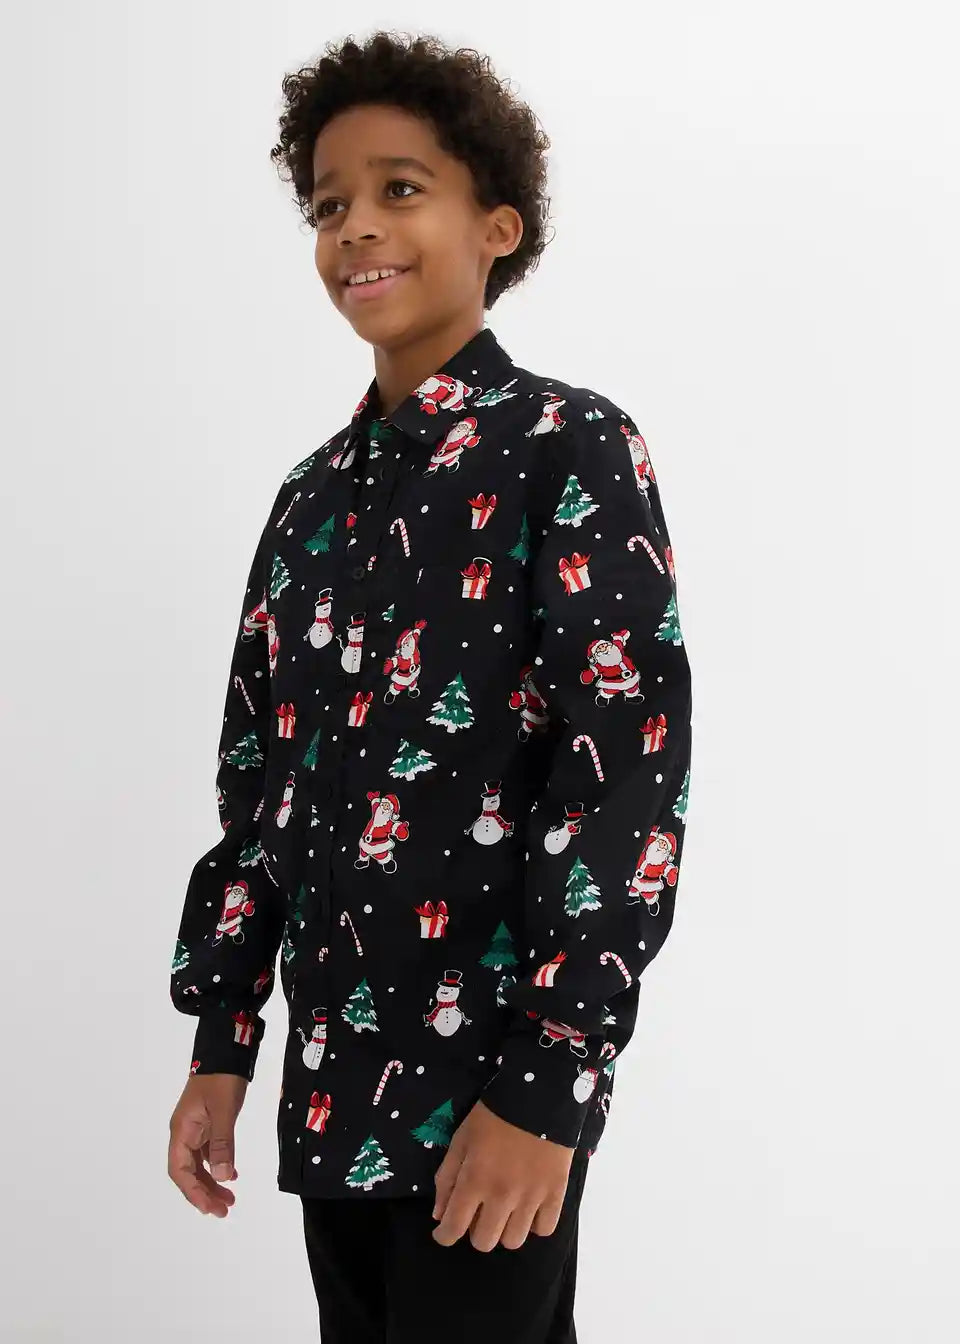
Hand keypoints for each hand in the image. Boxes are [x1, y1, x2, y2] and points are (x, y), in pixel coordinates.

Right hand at [168, 1072, 247, 1216]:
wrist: (226, 1051)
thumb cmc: (222, 1078)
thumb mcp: (224, 1110)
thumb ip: (223, 1144)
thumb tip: (223, 1177)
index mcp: (181, 1130)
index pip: (180, 1170)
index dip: (193, 1192)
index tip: (210, 1208)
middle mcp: (184, 1132)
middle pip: (188, 1172)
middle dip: (204, 1192)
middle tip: (224, 1210)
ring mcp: (195, 1128)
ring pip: (199, 1164)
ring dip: (212, 1182)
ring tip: (229, 1200)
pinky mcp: (207, 1123)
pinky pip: (209, 1152)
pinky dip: (219, 1165)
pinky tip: (232, 1175)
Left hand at [431, 1098, 573, 1250]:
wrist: (538, 1097)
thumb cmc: (492, 1116)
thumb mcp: (461, 1140)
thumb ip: (447, 1178)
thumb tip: (440, 1215)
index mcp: (474, 1181)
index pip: (454, 1228)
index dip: (444, 1236)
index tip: (444, 1231)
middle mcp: (502, 1196)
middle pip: (484, 1242)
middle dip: (474, 1231)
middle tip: (478, 1212)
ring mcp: (531, 1198)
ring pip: (513, 1241)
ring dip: (504, 1230)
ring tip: (505, 1210)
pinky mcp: (556, 1194)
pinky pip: (544, 1229)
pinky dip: (534, 1224)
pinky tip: (529, 1207)